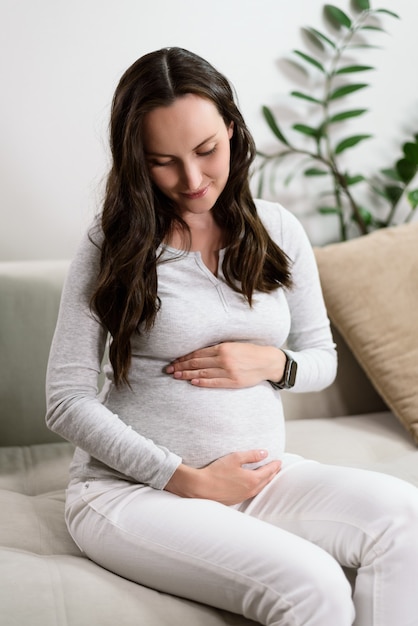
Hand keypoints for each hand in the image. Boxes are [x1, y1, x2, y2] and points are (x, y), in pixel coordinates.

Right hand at [164, 450, 281, 504]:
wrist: (201, 488)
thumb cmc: (217, 472)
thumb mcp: (235, 458)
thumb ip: (252, 455)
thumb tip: (265, 453)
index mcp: (252, 480)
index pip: (268, 471)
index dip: (274, 465)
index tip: (279, 461)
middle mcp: (250, 490)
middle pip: (266, 481)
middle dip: (272, 473)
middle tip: (276, 468)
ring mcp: (243, 496)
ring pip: (259, 488)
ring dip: (265, 481)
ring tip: (268, 476)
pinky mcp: (236, 500)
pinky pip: (251, 493)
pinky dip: (257, 487)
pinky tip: (253, 484)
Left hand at [165, 342, 285, 388]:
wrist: (267, 362)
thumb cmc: (249, 352)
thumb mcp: (233, 345)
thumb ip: (217, 349)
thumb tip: (199, 353)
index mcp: (223, 348)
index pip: (198, 353)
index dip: (184, 357)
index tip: (174, 361)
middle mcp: (224, 359)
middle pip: (197, 362)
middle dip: (181, 366)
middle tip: (169, 370)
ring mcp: (228, 371)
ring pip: (202, 373)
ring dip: (187, 374)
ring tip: (176, 376)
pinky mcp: (233, 381)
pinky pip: (214, 382)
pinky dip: (202, 382)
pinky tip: (192, 382)